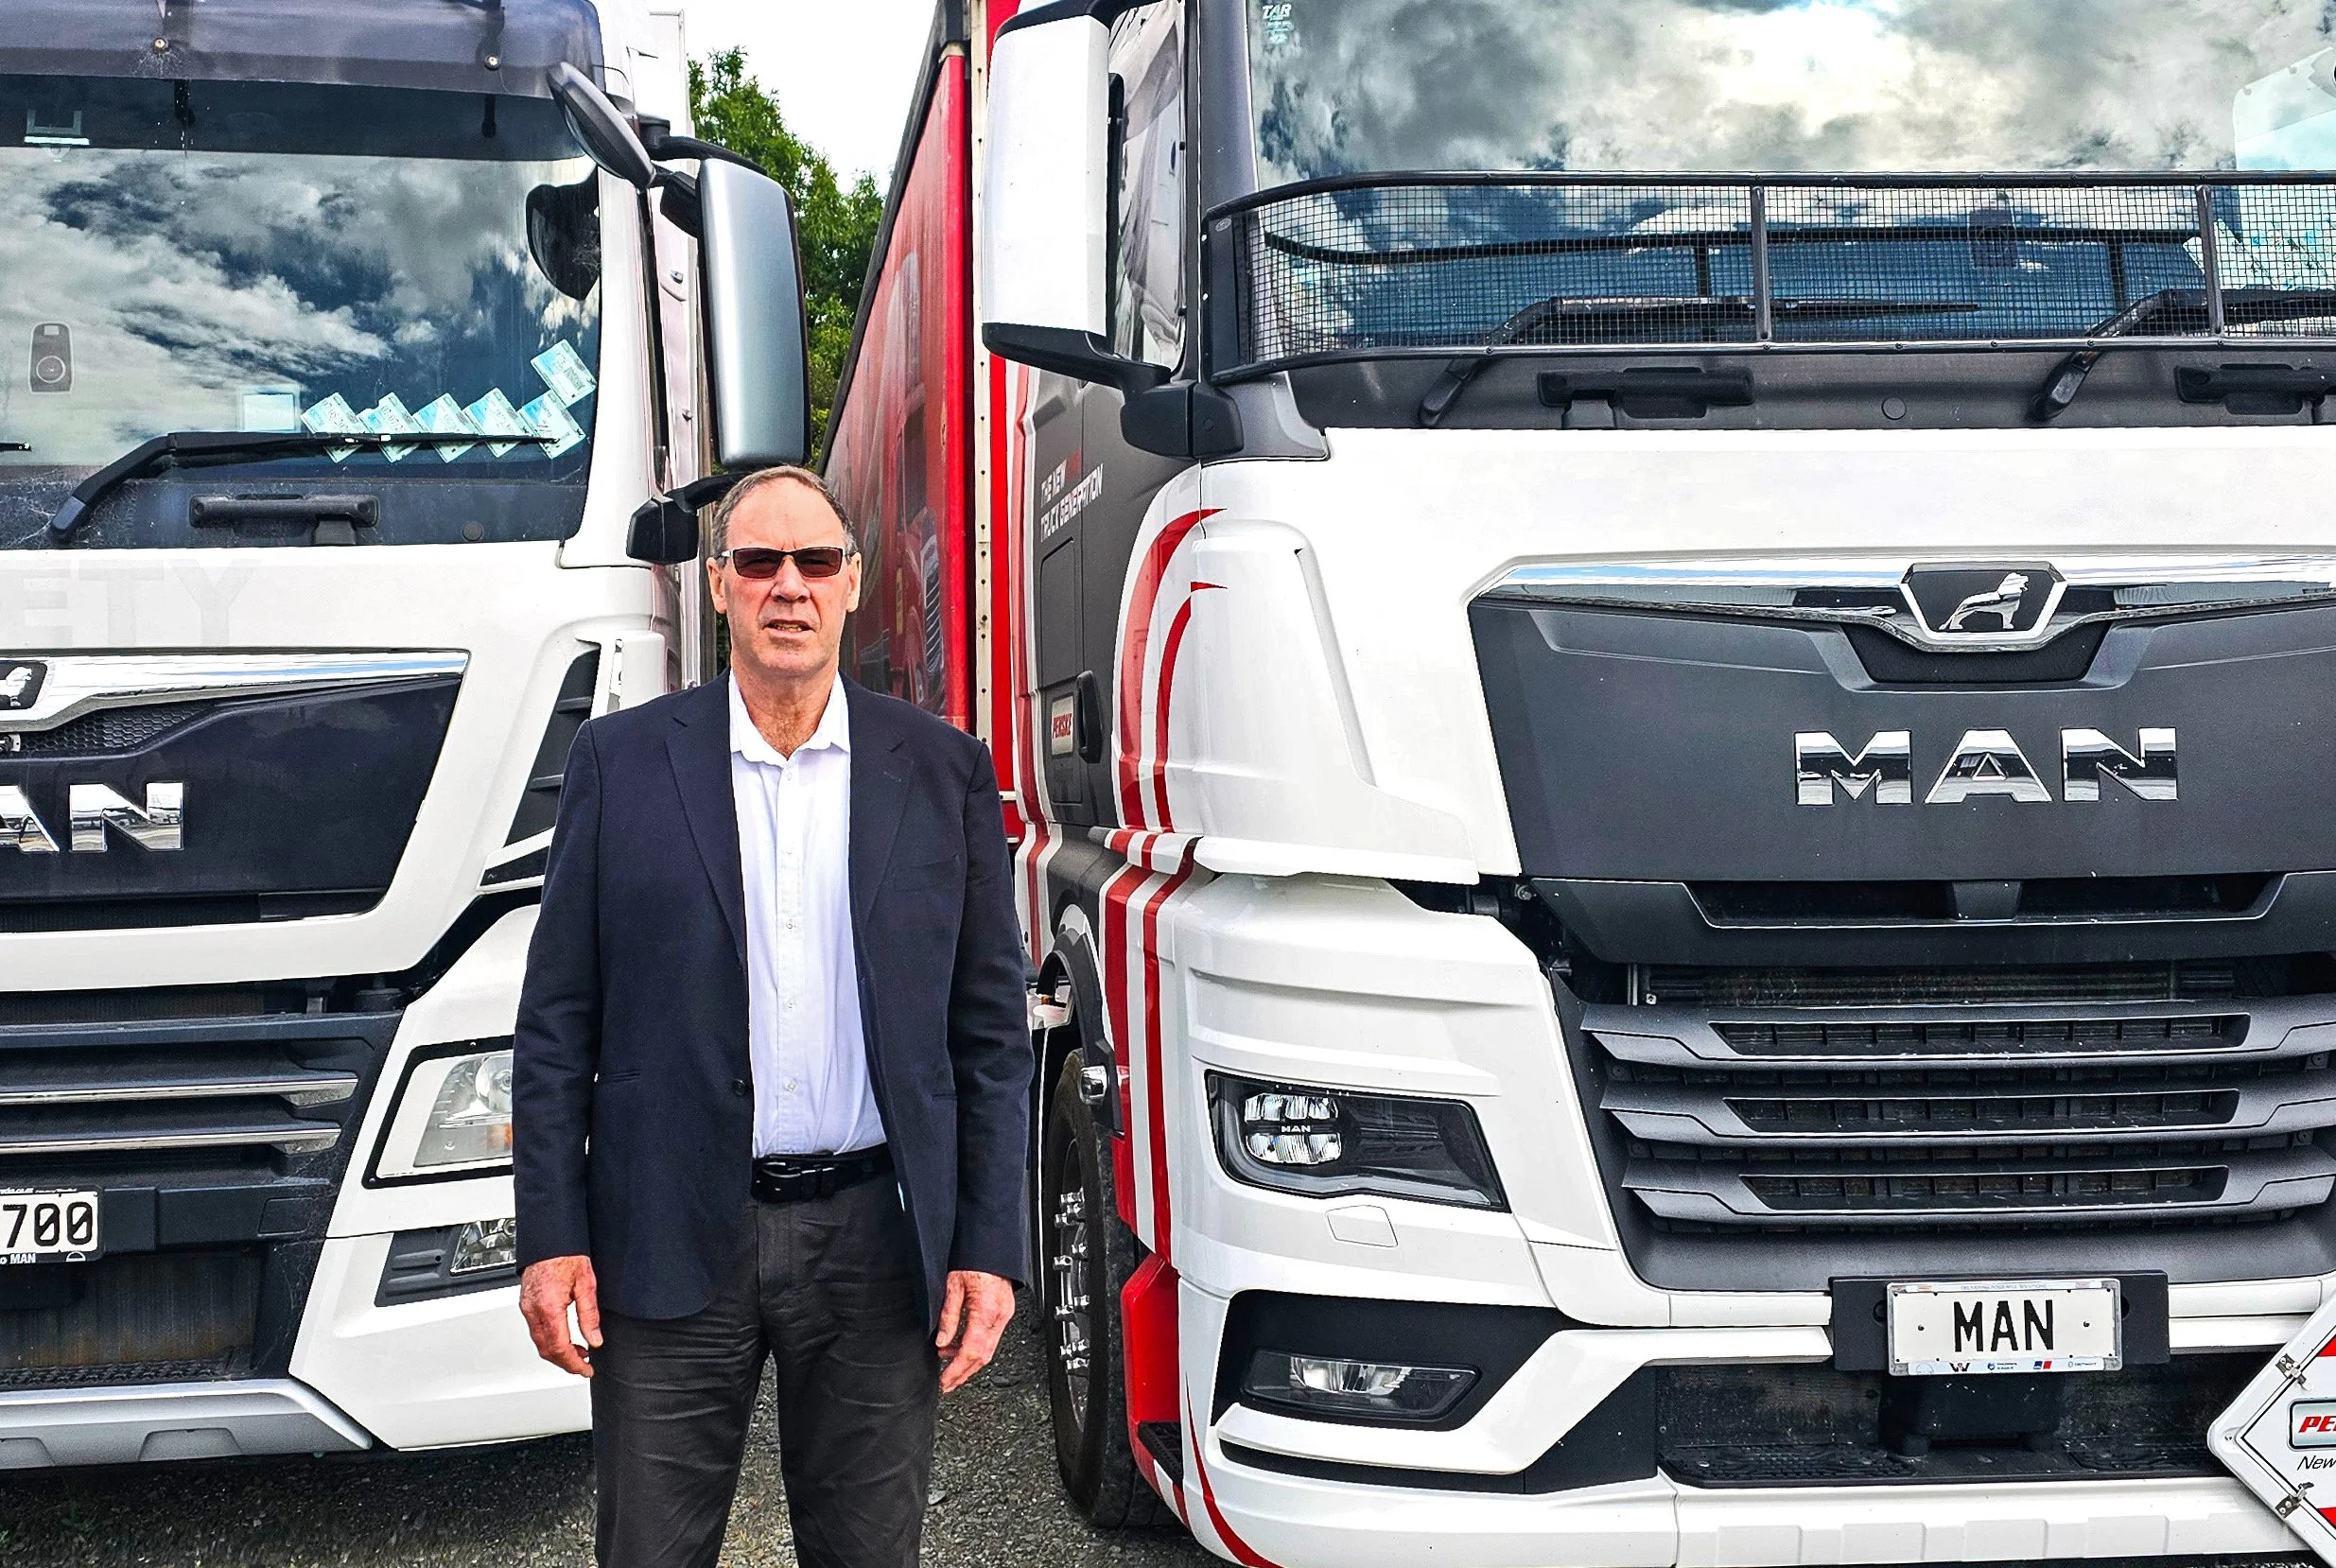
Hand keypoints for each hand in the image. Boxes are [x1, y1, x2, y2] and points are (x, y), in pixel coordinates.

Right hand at [520, 1254, 601, 1377]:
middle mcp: (533, 1311)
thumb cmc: (566, 1255)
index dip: (573, 1364)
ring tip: (579, 1352)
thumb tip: (595, 1339)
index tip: (585, 1370)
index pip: (560, 1348)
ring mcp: (527, 1308)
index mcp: (549, 1308)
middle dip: (565, 1362)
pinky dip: (550, 1340)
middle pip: (546, 1350)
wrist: (550, 1239)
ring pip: (539, 1343)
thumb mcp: (587, 1285)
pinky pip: (536, 1330)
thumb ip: (590, 1316)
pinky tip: (564, 1337)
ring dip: (558, 1353)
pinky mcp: (526, 1304)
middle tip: (583, 1365)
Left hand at [935, 1269, 1014, 1392]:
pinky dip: (974, 1347)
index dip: (957, 1370)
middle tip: (947, 1384)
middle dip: (964, 1374)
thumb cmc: (973, 1258)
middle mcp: (999, 1316)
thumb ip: (948, 1316)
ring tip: (948, 1367)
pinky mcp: (1004, 1311)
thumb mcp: (953, 1285)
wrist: (991, 1245)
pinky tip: (957, 1347)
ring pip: (988, 1349)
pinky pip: (990, 1337)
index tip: (945, 1381)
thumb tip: (941, 1341)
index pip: (971, 1351)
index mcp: (986, 1311)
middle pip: (983, 1357)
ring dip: (968, 1362)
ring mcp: (1004, 1315)